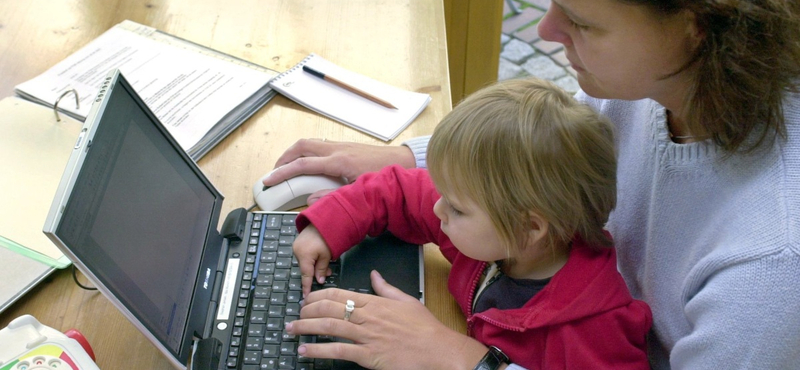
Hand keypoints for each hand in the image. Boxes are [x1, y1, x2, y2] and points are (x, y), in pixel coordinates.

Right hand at [263, 139, 415, 204]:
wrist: (402, 162)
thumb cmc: (383, 178)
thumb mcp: (357, 192)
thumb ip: (332, 197)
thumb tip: (310, 201)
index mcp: (338, 162)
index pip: (302, 165)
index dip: (282, 173)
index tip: (268, 181)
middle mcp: (336, 150)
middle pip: (301, 147)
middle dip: (283, 159)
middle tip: (274, 173)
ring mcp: (340, 145)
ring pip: (309, 143)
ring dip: (294, 154)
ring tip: (286, 168)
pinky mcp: (345, 146)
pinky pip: (319, 145)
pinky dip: (307, 152)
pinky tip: (307, 163)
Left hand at [286, 271, 487, 368]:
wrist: (439, 351)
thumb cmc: (426, 329)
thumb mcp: (407, 301)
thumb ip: (386, 288)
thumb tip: (374, 275)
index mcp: (375, 303)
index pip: (339, 294)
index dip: (318, 296)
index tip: (307, 299)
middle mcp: (368, 317)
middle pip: (329, 308)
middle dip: (307, 310)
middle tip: (295, 315)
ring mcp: (367, 336)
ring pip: (329, 327)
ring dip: (306, 328)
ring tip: (291, 330)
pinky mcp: (368, 356)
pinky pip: (338, 351)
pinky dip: (318, 351)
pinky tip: (305, 351)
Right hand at [292, 224, 332, 296]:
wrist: (325, 219)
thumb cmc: (328, 237)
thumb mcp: (327, 255)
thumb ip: (322, 269)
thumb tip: (319, 280)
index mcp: (304, 256)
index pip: (305, 275)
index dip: (306, 287)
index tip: (305, 297)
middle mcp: (297, 251)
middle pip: (306, 268)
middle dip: (316, 272)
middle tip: (328, 272)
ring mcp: (296, 246)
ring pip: (306, 262)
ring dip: (315, 265)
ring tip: (327, 263)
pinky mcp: (298, 242)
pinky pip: (305, 255)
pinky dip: (312, 258)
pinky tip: (321, 256)